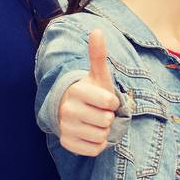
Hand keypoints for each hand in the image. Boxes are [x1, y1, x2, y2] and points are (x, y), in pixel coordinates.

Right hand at [58, 31, 122, 155]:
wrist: (74, 110)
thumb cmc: (92, 92)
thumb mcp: (98, 75)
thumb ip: (98, 54)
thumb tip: (97, 30)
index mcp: (77, 91)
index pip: (109, 103)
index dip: (113, 102)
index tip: (106, 99)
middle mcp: (67, 109)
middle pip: (106, 121)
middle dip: (108, 118)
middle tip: (99, 112)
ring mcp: (65, 127)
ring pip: (101, 136)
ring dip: (104, 131)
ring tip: (95, 122)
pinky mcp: (66, 143)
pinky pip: (95, 149)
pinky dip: (98, 144)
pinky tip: (90, 134)